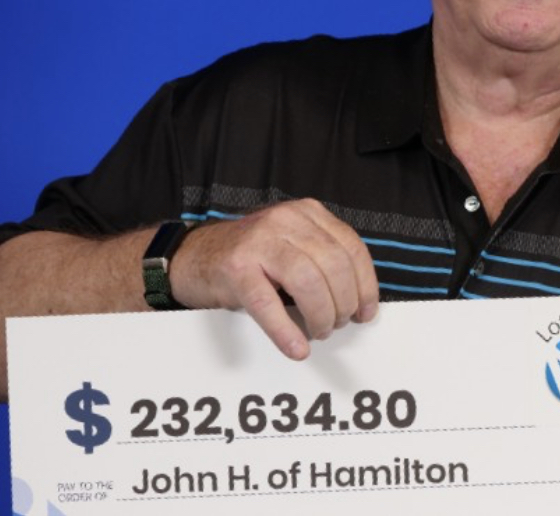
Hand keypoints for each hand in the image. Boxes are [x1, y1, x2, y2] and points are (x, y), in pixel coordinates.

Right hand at [173, 199, 379, 359]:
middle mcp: (284, 220)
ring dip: (320, 315)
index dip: (365, 285)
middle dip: (343, 303)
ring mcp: (258, 242)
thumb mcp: (293, 246)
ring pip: (308, 281)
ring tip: (318, 332)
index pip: (351, 248)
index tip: (367, 312)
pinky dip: (285, 330)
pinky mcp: (235, 268)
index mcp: (306, 213)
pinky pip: (267, 303)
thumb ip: (324, 260)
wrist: (192, 256)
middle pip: (333, 266)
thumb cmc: (250, 258)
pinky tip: (296, 347)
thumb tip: (359, 299)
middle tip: (336, 325)